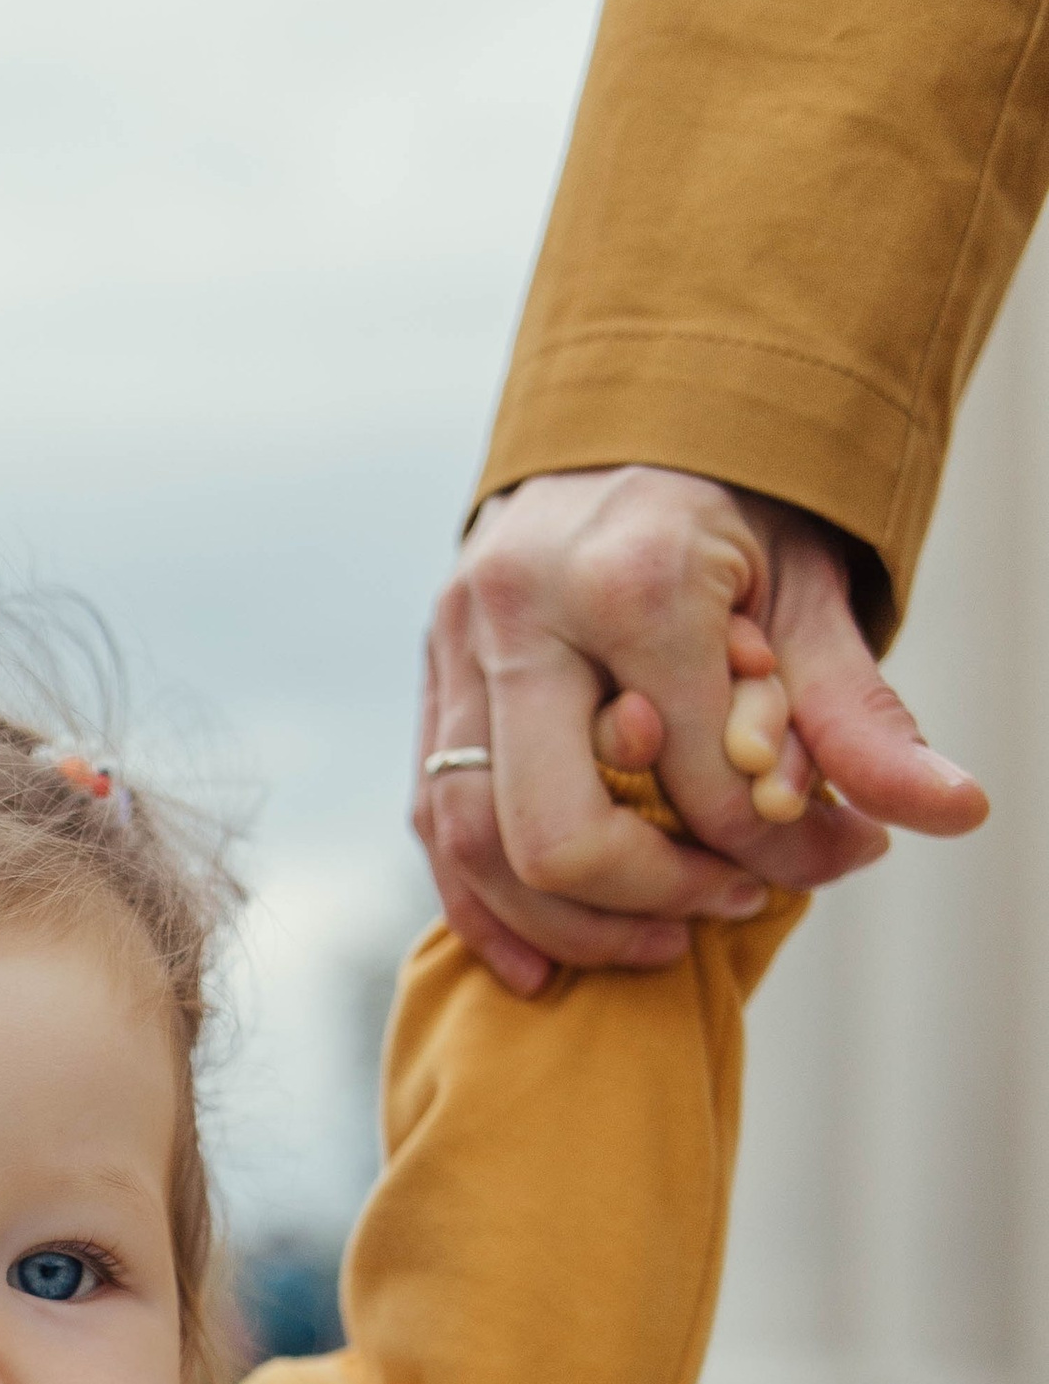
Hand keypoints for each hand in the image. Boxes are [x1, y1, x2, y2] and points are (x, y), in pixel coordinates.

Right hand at [414, 467, 988, 995]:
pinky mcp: (430, 676)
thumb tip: (954, 810)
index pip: (698, 783)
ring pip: (473, 841)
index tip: (831, 856)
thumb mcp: (812, 593)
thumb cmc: (733, 507)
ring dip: (567, 922)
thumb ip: (861, 715)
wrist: (631, 421)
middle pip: (557, 833)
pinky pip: (432, 819)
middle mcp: (521, 611)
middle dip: (649, 896)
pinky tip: (539, 962)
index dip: (773, 849)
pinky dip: (483, 906)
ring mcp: (455, 644)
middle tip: (720, 907)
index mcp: (632, 578)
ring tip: (652, 940)